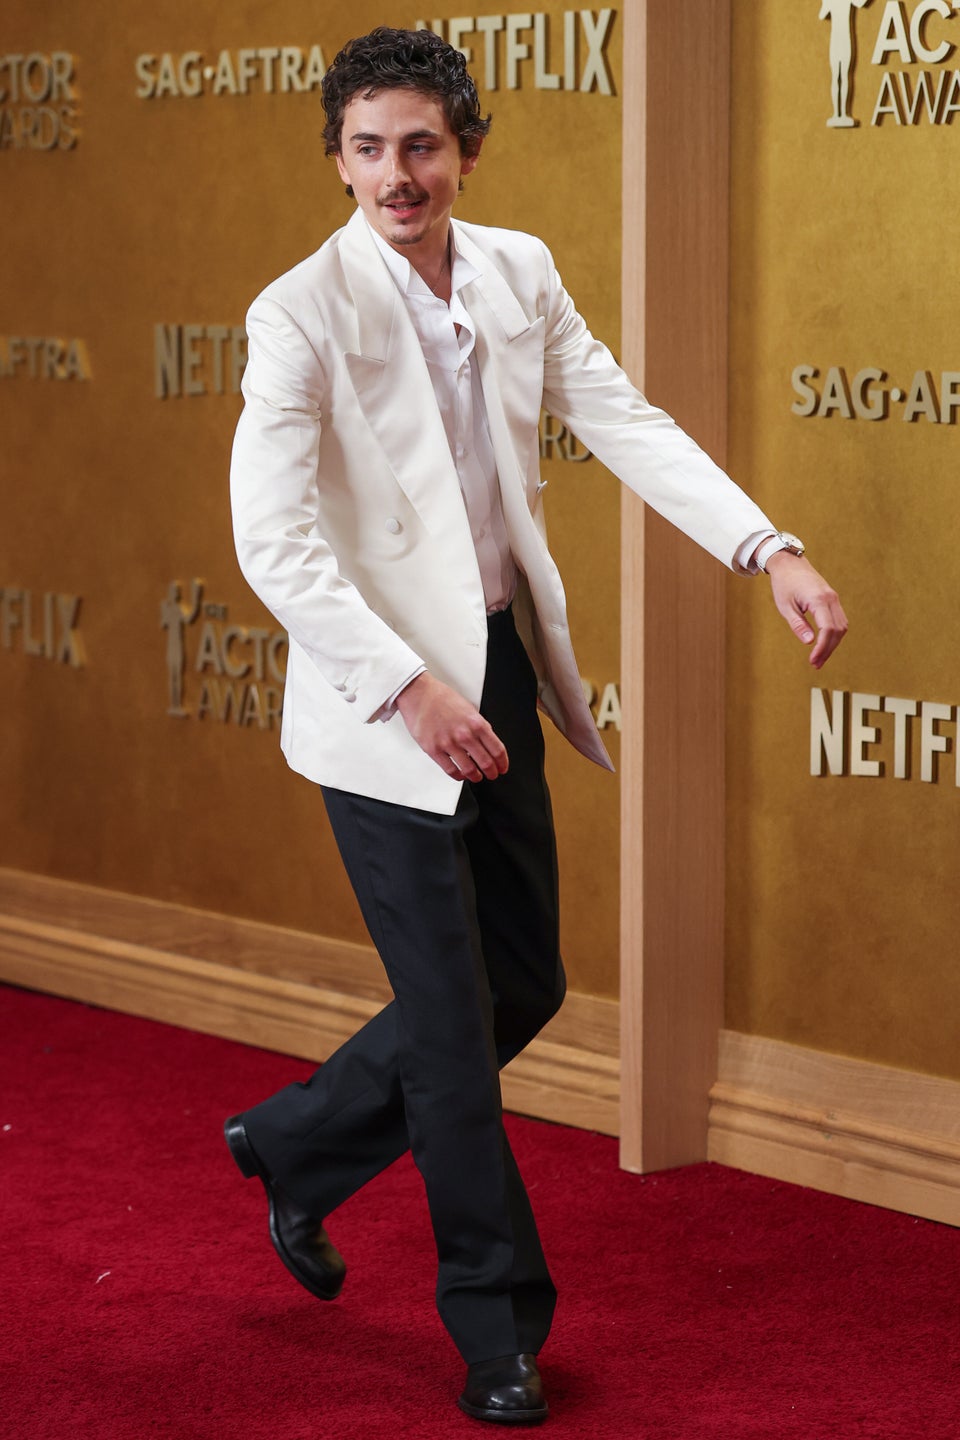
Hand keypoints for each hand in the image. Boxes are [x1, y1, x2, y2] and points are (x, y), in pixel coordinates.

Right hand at [395, 672, 508, 779]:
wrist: (419, 694)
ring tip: (476, 776)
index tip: (502, 767)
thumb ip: (479, 726)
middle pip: (486, 763)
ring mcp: (449, 743)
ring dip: (476, 777)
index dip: (502, 763)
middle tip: (492, 774)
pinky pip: (450, 770)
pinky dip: (458, 776)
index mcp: (477, 723)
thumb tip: (487, 743)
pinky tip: (460, 774)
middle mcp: (465, 734)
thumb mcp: (469, 709)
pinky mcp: (434, 750)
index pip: (497, 750)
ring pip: (469, 770)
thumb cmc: (442, 699)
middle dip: (491, 772)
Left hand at [764, 551, 847, 668]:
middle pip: (838, 630)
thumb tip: (810, 643)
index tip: (813, 661)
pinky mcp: (832, 599)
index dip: (822, 648)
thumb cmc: (784, 584)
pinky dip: (834, 633)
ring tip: (819, 658)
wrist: (789, 563)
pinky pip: (839, 619)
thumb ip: (798, 625)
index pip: (827, 629)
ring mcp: (834, 598)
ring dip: (833, 643)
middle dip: (828, 649)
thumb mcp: (785, 606)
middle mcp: (831, 598)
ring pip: (842, 626)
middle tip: (816, 664)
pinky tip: (824, 644)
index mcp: (819, 600)